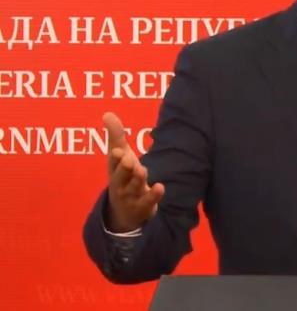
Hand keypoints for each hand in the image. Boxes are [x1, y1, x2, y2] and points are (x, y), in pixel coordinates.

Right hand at [104, 112, 164, 231]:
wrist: (125, 212)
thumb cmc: (123, 177)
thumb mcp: (119, 157)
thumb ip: (116, 135)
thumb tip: (107, 113)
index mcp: (114, 170)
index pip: (112, 163)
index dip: (115, 158)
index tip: (118, 150)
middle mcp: (120, 184)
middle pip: (120, 176)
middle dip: (124, 168)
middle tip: (128, 159)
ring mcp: (131, 196)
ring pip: (134, 187)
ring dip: (137, 179)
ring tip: (141, 170)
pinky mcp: (143, 206)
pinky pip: (148, 201)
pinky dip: (153, 195)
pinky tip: (160, 187)